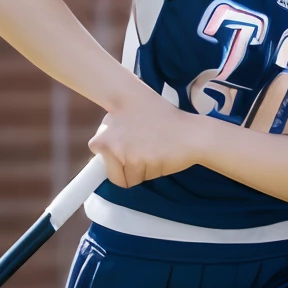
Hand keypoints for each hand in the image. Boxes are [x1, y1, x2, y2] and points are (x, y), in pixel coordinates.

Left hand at [88, 82, 202, 187]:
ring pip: (123, 177)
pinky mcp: (137, 163)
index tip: (117, 147)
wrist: (191, 133)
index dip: (109, 151)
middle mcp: (111, 138)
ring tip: (153, 151)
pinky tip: (158, 158)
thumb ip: (115, 122)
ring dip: (137, 170)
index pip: (96, 147)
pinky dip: (146, 174)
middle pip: (109, 168)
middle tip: (142, 149)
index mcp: (107, 123)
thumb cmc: (166, 121)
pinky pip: (135, 180)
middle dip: (124, 166)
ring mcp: (123, 151)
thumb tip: (99, 140)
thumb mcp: (136, 107)